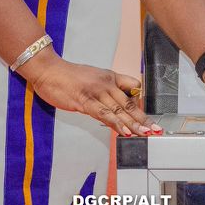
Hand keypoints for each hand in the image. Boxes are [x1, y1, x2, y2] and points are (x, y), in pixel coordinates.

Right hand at [22, 54, 158, 136]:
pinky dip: (115, 123)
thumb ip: (104, 91)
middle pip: (129, 102)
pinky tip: (123, 132)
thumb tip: (115, 107)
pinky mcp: (85, 100)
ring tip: (144, 134)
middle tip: (156, 130)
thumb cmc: (68, 76)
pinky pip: (103, 114)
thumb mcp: (91, 79)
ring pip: (119, 109)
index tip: (149, 117)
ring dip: (133, 123)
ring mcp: (96, 92)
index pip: (133, 88)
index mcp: (109, 77)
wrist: (48, 70)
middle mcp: (106, 83)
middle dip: (143, 118)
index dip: (141, 103)